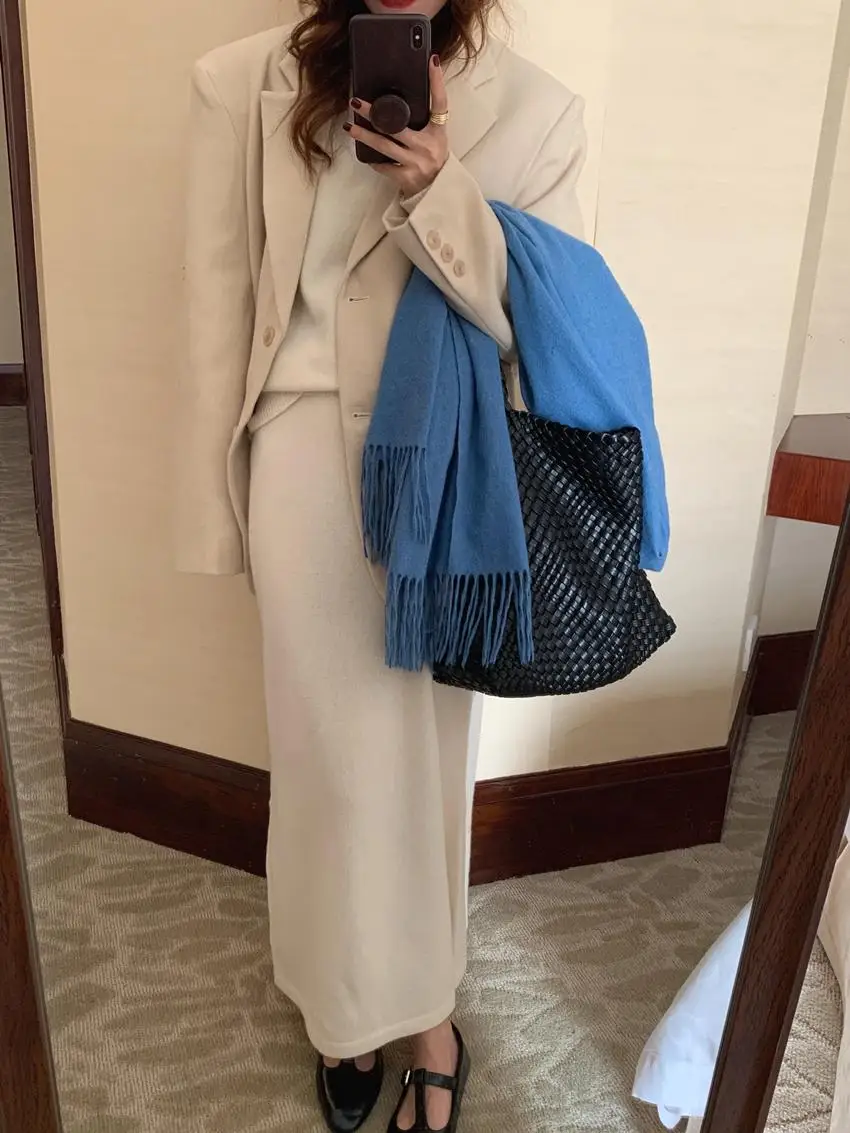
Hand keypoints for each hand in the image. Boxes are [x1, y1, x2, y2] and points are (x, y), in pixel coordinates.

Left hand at [346, 54, 449, 197]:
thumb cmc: (432, 160)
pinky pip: (384, 166)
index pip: (440, 103)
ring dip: (364, 136)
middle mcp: (428, 146)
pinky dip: (374, 161)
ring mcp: (417, 162)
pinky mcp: (406, 177)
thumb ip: (424, 121)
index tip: (431, 61)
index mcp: (438, 132)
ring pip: (385, 146)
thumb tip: (399, 101)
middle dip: (374, 113)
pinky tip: (365, 154)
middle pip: (398, 125)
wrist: (437, 192)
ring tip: (349, 126)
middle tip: (356, 102)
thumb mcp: (435, 138)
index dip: (437, 82)